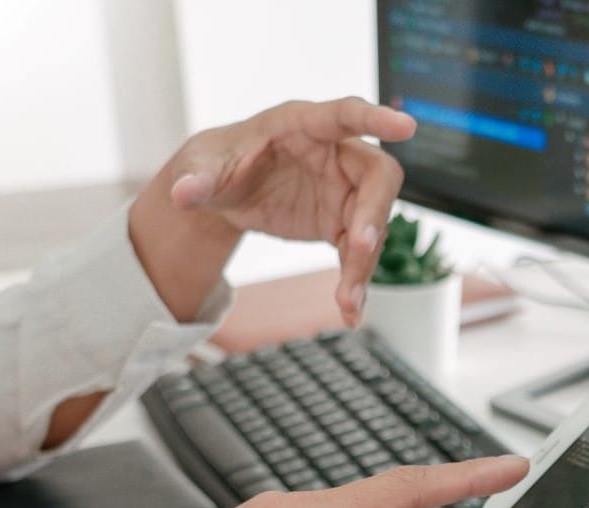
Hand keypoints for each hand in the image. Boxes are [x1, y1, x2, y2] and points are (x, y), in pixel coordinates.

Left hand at [47, 99, 414, 452]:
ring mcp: (344, 191)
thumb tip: (182, 193)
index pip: (345, 114)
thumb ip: (197, 178)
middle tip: (358, 249)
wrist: (225, 192)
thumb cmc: (219, 163)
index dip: (376, 118)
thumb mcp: (202, 167)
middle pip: (377, 180)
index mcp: (303, 125)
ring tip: (348, 304)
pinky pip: (358, 255)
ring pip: (373, 227)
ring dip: (363, 266)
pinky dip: (356, 284)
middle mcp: (335, 155)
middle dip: (373, 215)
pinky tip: (349, 312)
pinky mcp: (342, 224)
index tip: (406, 127)